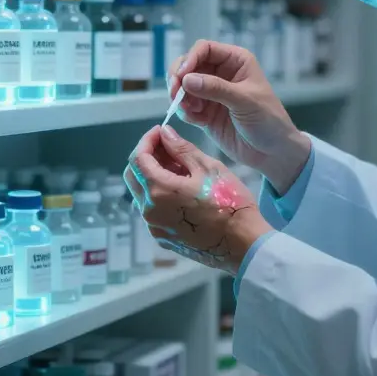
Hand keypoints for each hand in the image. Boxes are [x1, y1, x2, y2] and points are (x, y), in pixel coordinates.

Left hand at [123, 125, 271, 274]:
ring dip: (151, 176)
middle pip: (133, 175)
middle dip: (146, 156)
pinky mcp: (162, 237)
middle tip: (167, 147)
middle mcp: (149, 210)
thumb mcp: (209, 168)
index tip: (160, 131)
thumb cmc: (230, 203)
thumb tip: (165, 133)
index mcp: (158, 190)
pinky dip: (158, 194)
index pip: (138, 158)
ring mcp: (154, 227)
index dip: (147, 140)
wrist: (243, 245)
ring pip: (141, 193)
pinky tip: (179, 190)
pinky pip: (151, 210)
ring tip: (177, 167)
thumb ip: (182, 149)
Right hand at [168, 40, 310, 192]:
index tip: (181, 76)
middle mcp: (221, 73)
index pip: (205, 49)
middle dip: (179, 78)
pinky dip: (186, 112)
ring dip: (181, 97)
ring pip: (183, 85)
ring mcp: (211, 93)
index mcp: (235, 61)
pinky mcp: (204, 112)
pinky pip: (186, 106)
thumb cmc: (268, 121)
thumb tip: (186, 79)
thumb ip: (216, 89)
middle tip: (176, 93)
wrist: (272, 152)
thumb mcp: (245, 101)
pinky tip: (197, 121)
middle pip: (188, 65)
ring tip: (190, 110)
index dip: (190, 59)